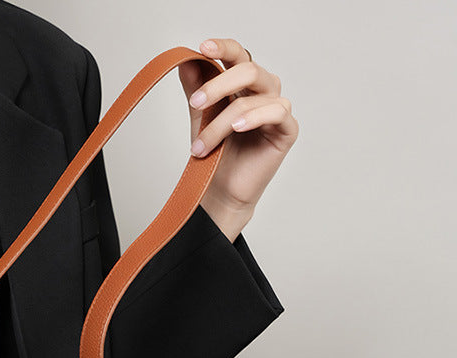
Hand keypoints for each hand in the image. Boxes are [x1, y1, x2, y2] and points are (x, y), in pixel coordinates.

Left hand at [177, 38, 298, 240]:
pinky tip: (237, 128)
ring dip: (221, 121)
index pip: (238, 56)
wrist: (220, 192)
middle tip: (196, 104)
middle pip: (248, 70)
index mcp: (243, 85)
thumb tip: (186, 61)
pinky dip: (254, 118)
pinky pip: (276, 112)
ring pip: (253, 97)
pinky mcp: (287, 130)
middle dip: (217, 85)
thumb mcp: (200, 118)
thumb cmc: (214, 155)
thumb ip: (196, 89)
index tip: (203, 47)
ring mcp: (277, 110)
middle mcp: (263, 92)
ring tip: (202, 145)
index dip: (223, 48)